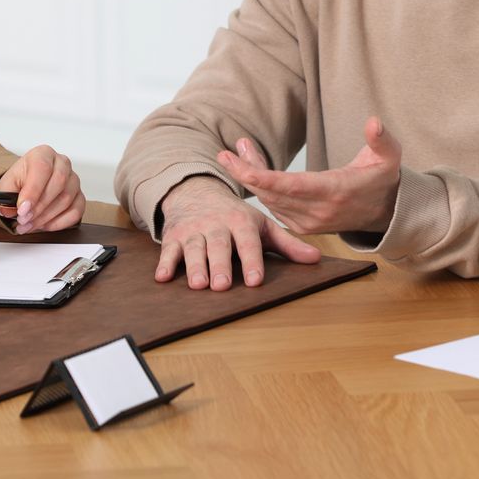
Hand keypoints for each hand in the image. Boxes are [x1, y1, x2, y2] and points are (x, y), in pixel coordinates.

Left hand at [0, 145, 84, 232]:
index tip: (23, 209)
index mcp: (43, 154)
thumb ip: (6, 196)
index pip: (42, 169)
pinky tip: (45, 225)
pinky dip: (60, 223)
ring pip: (66, 199)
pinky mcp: (80, 196)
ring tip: (29, 225)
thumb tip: (8, 210)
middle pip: (58, 183)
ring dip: (46, 217)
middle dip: (39, 207)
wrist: (29, 184)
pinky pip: (76, 212)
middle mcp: (62, 164)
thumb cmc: (21, 181)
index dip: (33, 191)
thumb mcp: (8, 184)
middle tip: (24, 220)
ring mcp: (73, 180)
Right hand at [155, 176, 319, 290]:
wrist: (196, 192)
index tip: (255, 280)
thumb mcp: (262, 225)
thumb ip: (287, 244)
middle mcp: (216, 225)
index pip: (248, 242)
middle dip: (219, 265)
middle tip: (222, 286)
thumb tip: (316, 259)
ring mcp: (193, 231)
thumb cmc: (234, 216)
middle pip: (218, 246)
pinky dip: (164, 264)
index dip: (251, 260)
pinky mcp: (174, 237)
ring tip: (198, 285)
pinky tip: (162, 278)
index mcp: (241, 222)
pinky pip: (168, 250)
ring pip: (193, 249)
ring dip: (194, 267)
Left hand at [216, 119, 401, 235]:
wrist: (385, 211)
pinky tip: (252, 167)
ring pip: (270, 200)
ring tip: (241, 149)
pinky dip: (261, 188)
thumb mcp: (389, 156)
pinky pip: (274, 207)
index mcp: (335, 191)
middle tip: (226, 152)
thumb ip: (382, 139)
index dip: (262, 177)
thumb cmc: (383, 177)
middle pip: (273, 192)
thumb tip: (374, 122)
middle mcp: (319, 211)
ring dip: (252, 176)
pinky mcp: (303, 226)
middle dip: (247, 172)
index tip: (238, 165)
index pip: (292, 186)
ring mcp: (309, 222)